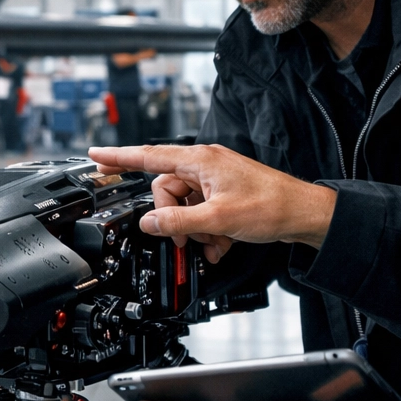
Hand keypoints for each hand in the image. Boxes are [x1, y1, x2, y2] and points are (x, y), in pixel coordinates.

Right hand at [89, 144, 336, 251]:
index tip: (95, 156)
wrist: (306, 214)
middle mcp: (204, 165)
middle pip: (166, 191)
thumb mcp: (217, 219)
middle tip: (183, 238)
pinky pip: (201, 212)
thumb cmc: (271, 206)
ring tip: (211, 243)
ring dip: (193, 230)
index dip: (118, 157)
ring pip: (184, 206)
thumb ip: (178, 222)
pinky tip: (220, 244)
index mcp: (199, 160)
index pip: (148, 156)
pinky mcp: (225, 194)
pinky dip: (206, 231)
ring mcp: (215, 180)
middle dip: (172, 219)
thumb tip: (149, 223)